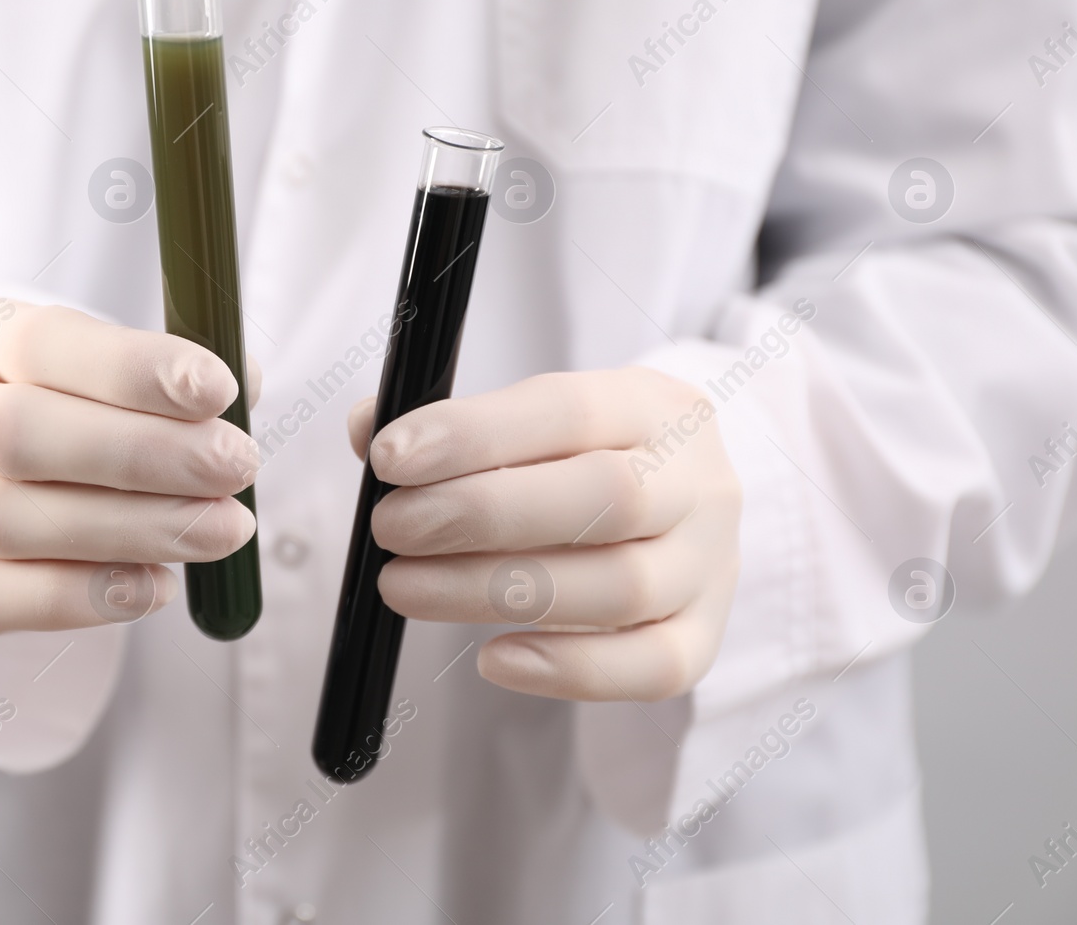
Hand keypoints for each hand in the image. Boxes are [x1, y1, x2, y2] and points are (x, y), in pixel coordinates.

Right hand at [0, 300, 260, 632]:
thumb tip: (243, 389)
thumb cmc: (83, 398)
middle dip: (142, 456)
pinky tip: (156, 585)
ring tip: (222, 529)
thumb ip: (179, 374)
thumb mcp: (122, 360)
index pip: (39, 342)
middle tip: (238, 466)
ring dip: (133, 530)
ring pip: (6, 522)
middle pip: (13, 437)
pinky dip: (82, 597)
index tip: (219, 388)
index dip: (132, 369)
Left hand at [350, 368, 740, 701]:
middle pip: (608, 497)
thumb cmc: (579, 459)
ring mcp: (711, 564)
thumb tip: (365, 429)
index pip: (570, 409)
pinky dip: (569, 670)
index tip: (389, 457)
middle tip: (392, 529)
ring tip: (404, 588)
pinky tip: (493, 660)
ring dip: (496, 592)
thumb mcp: (530, 419)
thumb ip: (450, 424)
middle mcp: (699, 481)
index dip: (475, 434)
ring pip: (621, 585)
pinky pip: (651, 668)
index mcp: (653, 405)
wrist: (677, 506)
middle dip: (481, 514)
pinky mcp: (705, 637)